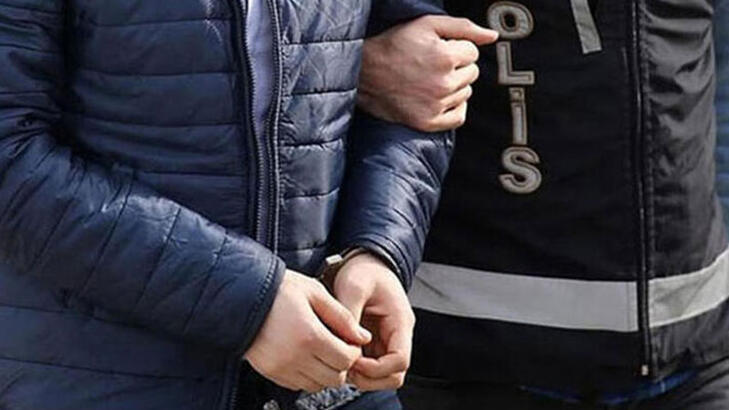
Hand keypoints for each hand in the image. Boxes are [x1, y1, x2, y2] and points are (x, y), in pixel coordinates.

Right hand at [245, 270, 371, 392]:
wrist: (241, 296)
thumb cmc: (278, 289)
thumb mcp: (315, 292)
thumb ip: (342, 316)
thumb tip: (363, 337)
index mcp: (310, 335)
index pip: (346, 359)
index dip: (354, 352)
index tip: (351, 341)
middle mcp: (295, 356)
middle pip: (334, 378)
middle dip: (342, 364)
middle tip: (339, 347)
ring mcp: (281, 367)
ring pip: (317, 385)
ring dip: (325, 372)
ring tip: (322, 351)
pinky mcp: (270, 372)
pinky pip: (298, 385)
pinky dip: (308, 376)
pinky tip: (306, 356)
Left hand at [332, 253, 415, 390]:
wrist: (366, 262)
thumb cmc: (364, 271)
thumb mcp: (354, 286)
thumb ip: (349, 313)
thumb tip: (344, 342)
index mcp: (400, 321)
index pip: (400, 360)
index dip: (376, 369)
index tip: (353, 361)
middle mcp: (397, 334)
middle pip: (394, 375)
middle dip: (370, 378)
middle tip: (346, 368)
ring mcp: (387, 340)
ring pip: (383, 375)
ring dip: (363, 376)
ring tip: (341, 363)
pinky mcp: (375, 342)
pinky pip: (371, 365)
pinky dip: (357, 368)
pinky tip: (340, 356)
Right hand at [358, 15, 498, 131]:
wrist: (364, 73)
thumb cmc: (393, 46)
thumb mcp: (426, 24)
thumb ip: (463, 27)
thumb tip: (492, 36)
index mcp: (445, 57)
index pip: (473, 53)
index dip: (457, 48)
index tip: (440, 50)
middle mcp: (443, 83)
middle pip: (472, 73)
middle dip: (457, 66)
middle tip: (433, 64)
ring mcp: (436, 105)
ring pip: (466, 93)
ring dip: (454, 86)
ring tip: (431, 79)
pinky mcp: (428, 122)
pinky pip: (458, 117)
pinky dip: (454, 107)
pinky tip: (441, 98)